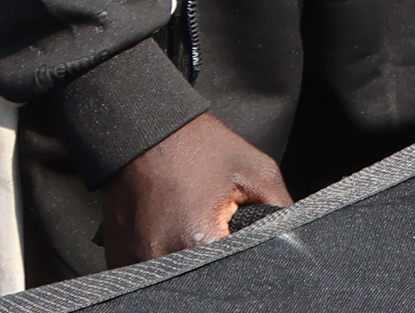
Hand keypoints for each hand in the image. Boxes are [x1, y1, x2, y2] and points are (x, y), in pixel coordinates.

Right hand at [101, 111, 288, 263]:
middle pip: (203, 282)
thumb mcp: (257, 172)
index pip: (233, 278)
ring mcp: (133, 262)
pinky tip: (174, 235)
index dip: (244, 265)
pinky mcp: (118, 260)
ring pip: (174, 280)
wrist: (144, 133)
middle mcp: (160, 260)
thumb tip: (295, 244)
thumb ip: (281, 213)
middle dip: (219, 267)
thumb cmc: (200, 148)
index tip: (239, 242)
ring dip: (191, 265)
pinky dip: (166, 263)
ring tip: (195, 230)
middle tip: (220, 233)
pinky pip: (150, 274)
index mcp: (198, 242)